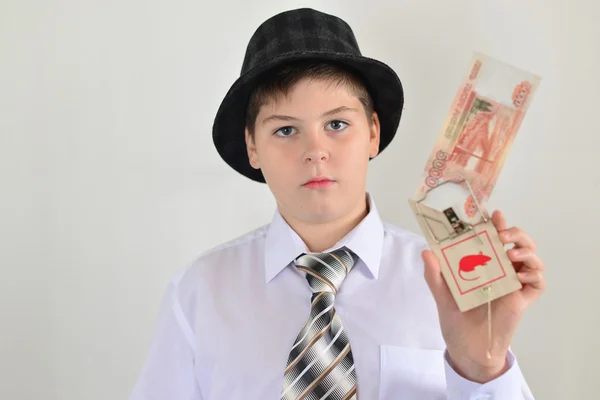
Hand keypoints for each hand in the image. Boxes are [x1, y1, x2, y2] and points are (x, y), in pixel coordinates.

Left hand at [422, 210, 545, 382]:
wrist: (466, 347)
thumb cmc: (455, 319)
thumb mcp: (441, 293)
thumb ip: (434, 274)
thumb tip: (426, 251)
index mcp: (484, 263)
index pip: (494, 238)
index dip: (497, 224)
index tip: (493, 214)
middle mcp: (501, 270)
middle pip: (519, 243)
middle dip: (515, 233)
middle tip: (502, 234)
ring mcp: (514, 284)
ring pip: (532, 258)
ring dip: (526, 250)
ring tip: (511, 254)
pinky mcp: (522, 300)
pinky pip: (538, 283)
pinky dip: (534, 274)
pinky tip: (520, 275)